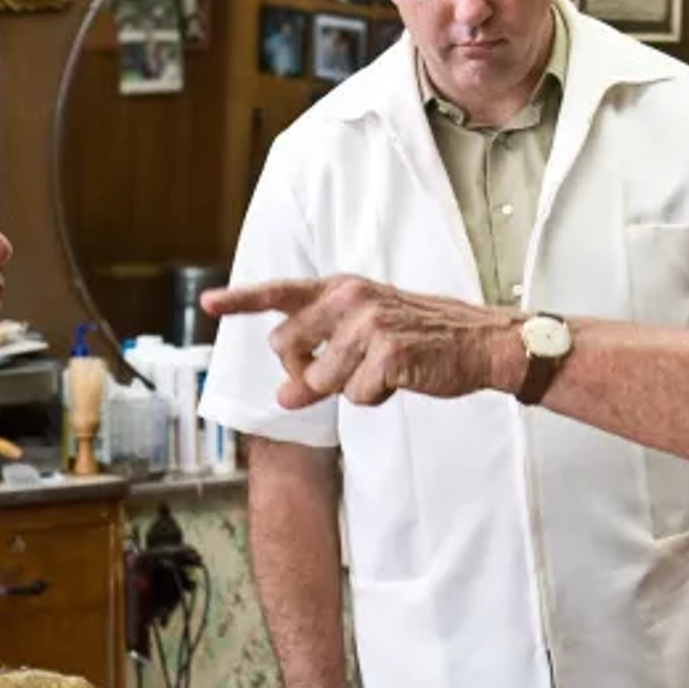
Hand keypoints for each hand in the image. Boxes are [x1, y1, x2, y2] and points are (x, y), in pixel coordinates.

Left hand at [201, 275, 521, 408]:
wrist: (481, 342)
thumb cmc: (423, 337)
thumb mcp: (366, 336)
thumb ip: (319, 356)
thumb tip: (282, 397)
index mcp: (343, 288)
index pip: (281, 292)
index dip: (240, 299)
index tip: (208, 303)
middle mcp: (351, 299)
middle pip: (288, 349)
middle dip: (307, 371)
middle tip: (343, 371)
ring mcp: (369, 325)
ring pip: (322, 380)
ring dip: (349, 388)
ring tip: (385, 370)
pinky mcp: (389, 354)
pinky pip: (358, 396)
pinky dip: (376, 399)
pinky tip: (401, 380)